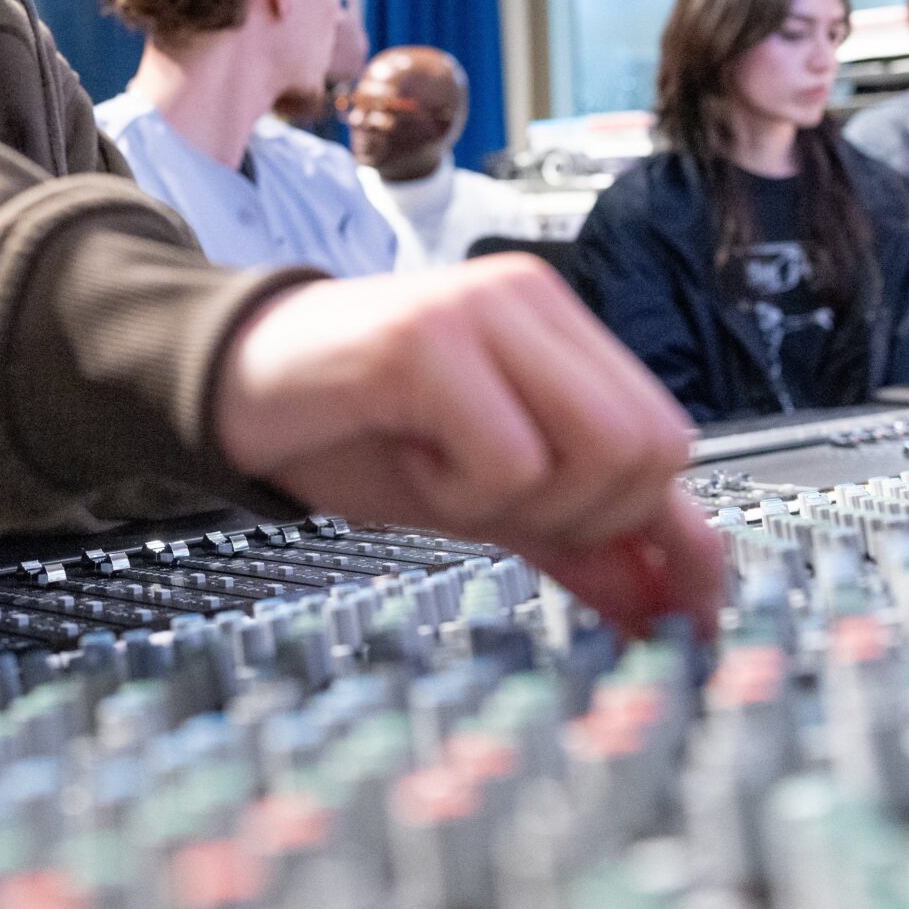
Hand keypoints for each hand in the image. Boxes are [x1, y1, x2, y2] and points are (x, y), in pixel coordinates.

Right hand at [214, 255, 720, 633]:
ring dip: (522, 503)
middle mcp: (530, 300)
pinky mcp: (425, 340)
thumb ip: (583, 540)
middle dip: (585, 519)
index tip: (619, 586)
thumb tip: (677, 608)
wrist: (230, 389)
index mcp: (558, 327)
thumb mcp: (484, 498)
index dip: (650, 530)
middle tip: (494, 508)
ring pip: (596, 451)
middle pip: (650, 449)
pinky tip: (409, 456)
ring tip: (445, 475)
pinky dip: (459, 493)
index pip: (668, 438)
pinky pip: (506, 459)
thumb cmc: (353, 430)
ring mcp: (480, 310)